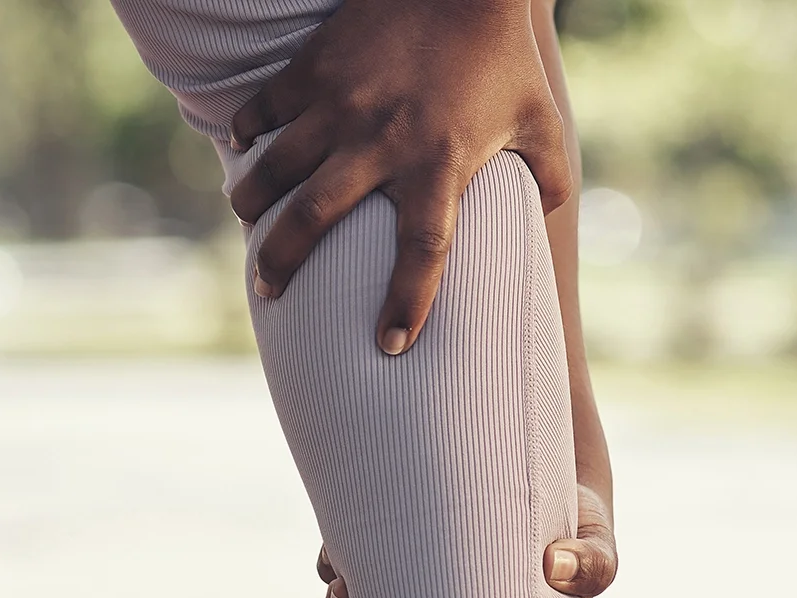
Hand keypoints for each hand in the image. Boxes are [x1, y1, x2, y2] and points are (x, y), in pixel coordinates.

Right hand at [228, 0, 571, 355]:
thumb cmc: (502, 52)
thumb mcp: (540, 117)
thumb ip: (548, 175)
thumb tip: (551, 218)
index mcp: (439, 162)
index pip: (424, 253)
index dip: (407, 305)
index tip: (390, 345)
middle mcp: (381, 141)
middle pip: (314, 220)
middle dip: (281, 263)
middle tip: (268, 290)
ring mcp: (340, 103)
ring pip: (273, 169)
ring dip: (251, 204)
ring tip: (247, 222)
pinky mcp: (314, 67)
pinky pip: (263, 110)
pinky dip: (246, 134)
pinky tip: (245, 150)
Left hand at [319, 482, 615, 597]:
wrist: (550, 471)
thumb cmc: (572, 528)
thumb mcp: (595, 548)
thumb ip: (593, 566)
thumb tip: (557, 566)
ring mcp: (398, 587)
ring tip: (342, 586)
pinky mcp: (384, 540)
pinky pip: (337, 558)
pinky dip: (333, 556)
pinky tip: (342, 542)